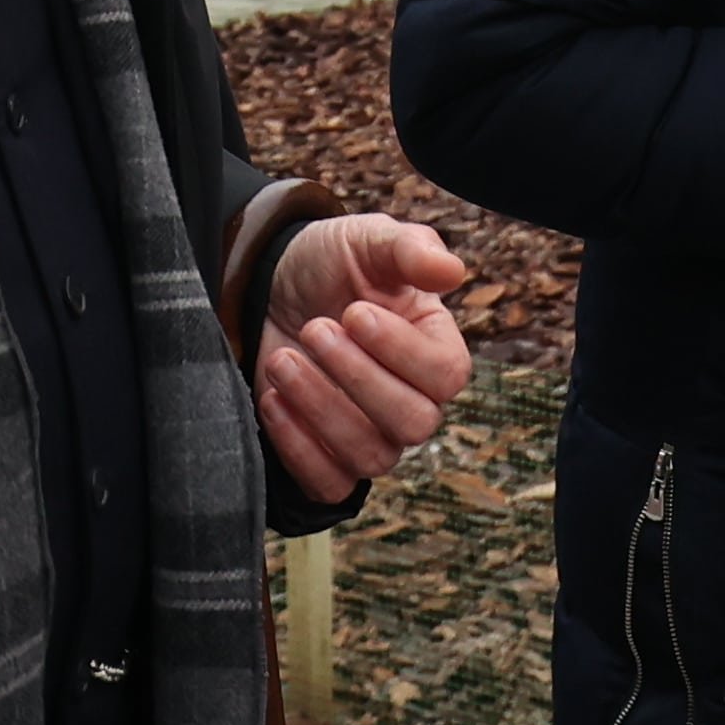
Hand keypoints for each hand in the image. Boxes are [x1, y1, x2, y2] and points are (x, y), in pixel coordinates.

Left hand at [254, 213, 472, 505]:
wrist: (274, 287)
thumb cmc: (333, 264)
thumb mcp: (366, 241)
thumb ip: (410, 249)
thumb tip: (452, 270)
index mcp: (437, 349)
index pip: (446, 375)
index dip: (401, 351)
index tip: (354, 312)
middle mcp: (415, 402)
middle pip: (414, 423)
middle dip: (357, 378)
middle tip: (314, 329)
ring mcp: (373, 437)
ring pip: (371, 456)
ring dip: (321, 407)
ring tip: (282, 359)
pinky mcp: (327, 461)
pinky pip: (329, 484)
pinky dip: (299, 447)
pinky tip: (272, 399)